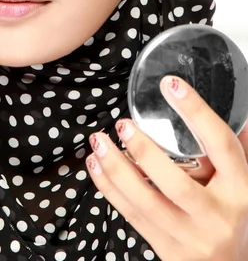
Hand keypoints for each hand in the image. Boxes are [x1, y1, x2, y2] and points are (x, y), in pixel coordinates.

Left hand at [86, 75, 247, 260]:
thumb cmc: (235, 214)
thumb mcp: (244, 180)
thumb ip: (237, 146)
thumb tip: (231, 105)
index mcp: (241, 189)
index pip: (221, 145)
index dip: (197, 112)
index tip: (171, 85)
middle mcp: (216, 215)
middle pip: (176, 183)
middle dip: (144, 151)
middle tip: (122, 124)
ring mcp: (190, 236)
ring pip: (145, 202)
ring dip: (116, 169)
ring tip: (98, 141)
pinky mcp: (166, 249)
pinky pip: (131, 215)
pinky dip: (109, 188)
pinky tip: (96, 165)